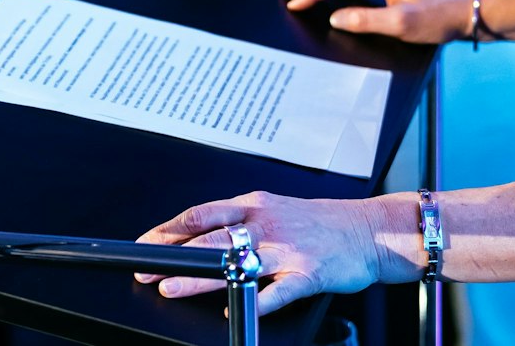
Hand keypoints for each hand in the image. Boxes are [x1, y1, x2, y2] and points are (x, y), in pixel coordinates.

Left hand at [135, 191, 404, 314]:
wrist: (370, 231)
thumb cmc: (320, 223)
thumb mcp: (276, 210)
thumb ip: (239, 221)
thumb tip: (198, 237)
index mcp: (255, 204)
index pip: (202, 213)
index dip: (169, 228)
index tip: (144, 242)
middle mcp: (267, 223)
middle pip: (212, 237)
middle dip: (173, 254)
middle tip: (145, 268)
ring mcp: (287, 249)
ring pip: (236, 262)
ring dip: (200, 277)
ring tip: (171, 287)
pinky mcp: (307, 273)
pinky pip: (276, 291)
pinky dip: (252, 302)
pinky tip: (233, 310)